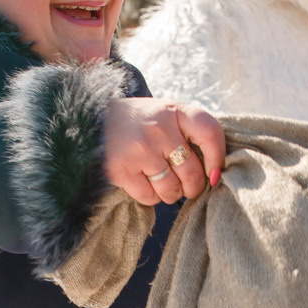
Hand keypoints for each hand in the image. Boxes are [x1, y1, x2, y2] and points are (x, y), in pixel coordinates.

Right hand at [103, 99, 224, 205]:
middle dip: (193, 187)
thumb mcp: (164, 113)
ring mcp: (140, 150)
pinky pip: (150, 197)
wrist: (90, 120)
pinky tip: (144, 183)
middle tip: (186, 186)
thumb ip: (187, 132)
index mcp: (174, 110)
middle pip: (193, 172)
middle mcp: (159, 129)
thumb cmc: (137, 122)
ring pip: (172, 189)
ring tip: (164, 184)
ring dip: (172, 194)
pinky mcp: (122, 170)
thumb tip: (214, 172)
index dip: (217, 158)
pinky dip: (151, 197)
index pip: (209, 132)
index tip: (214, 174)